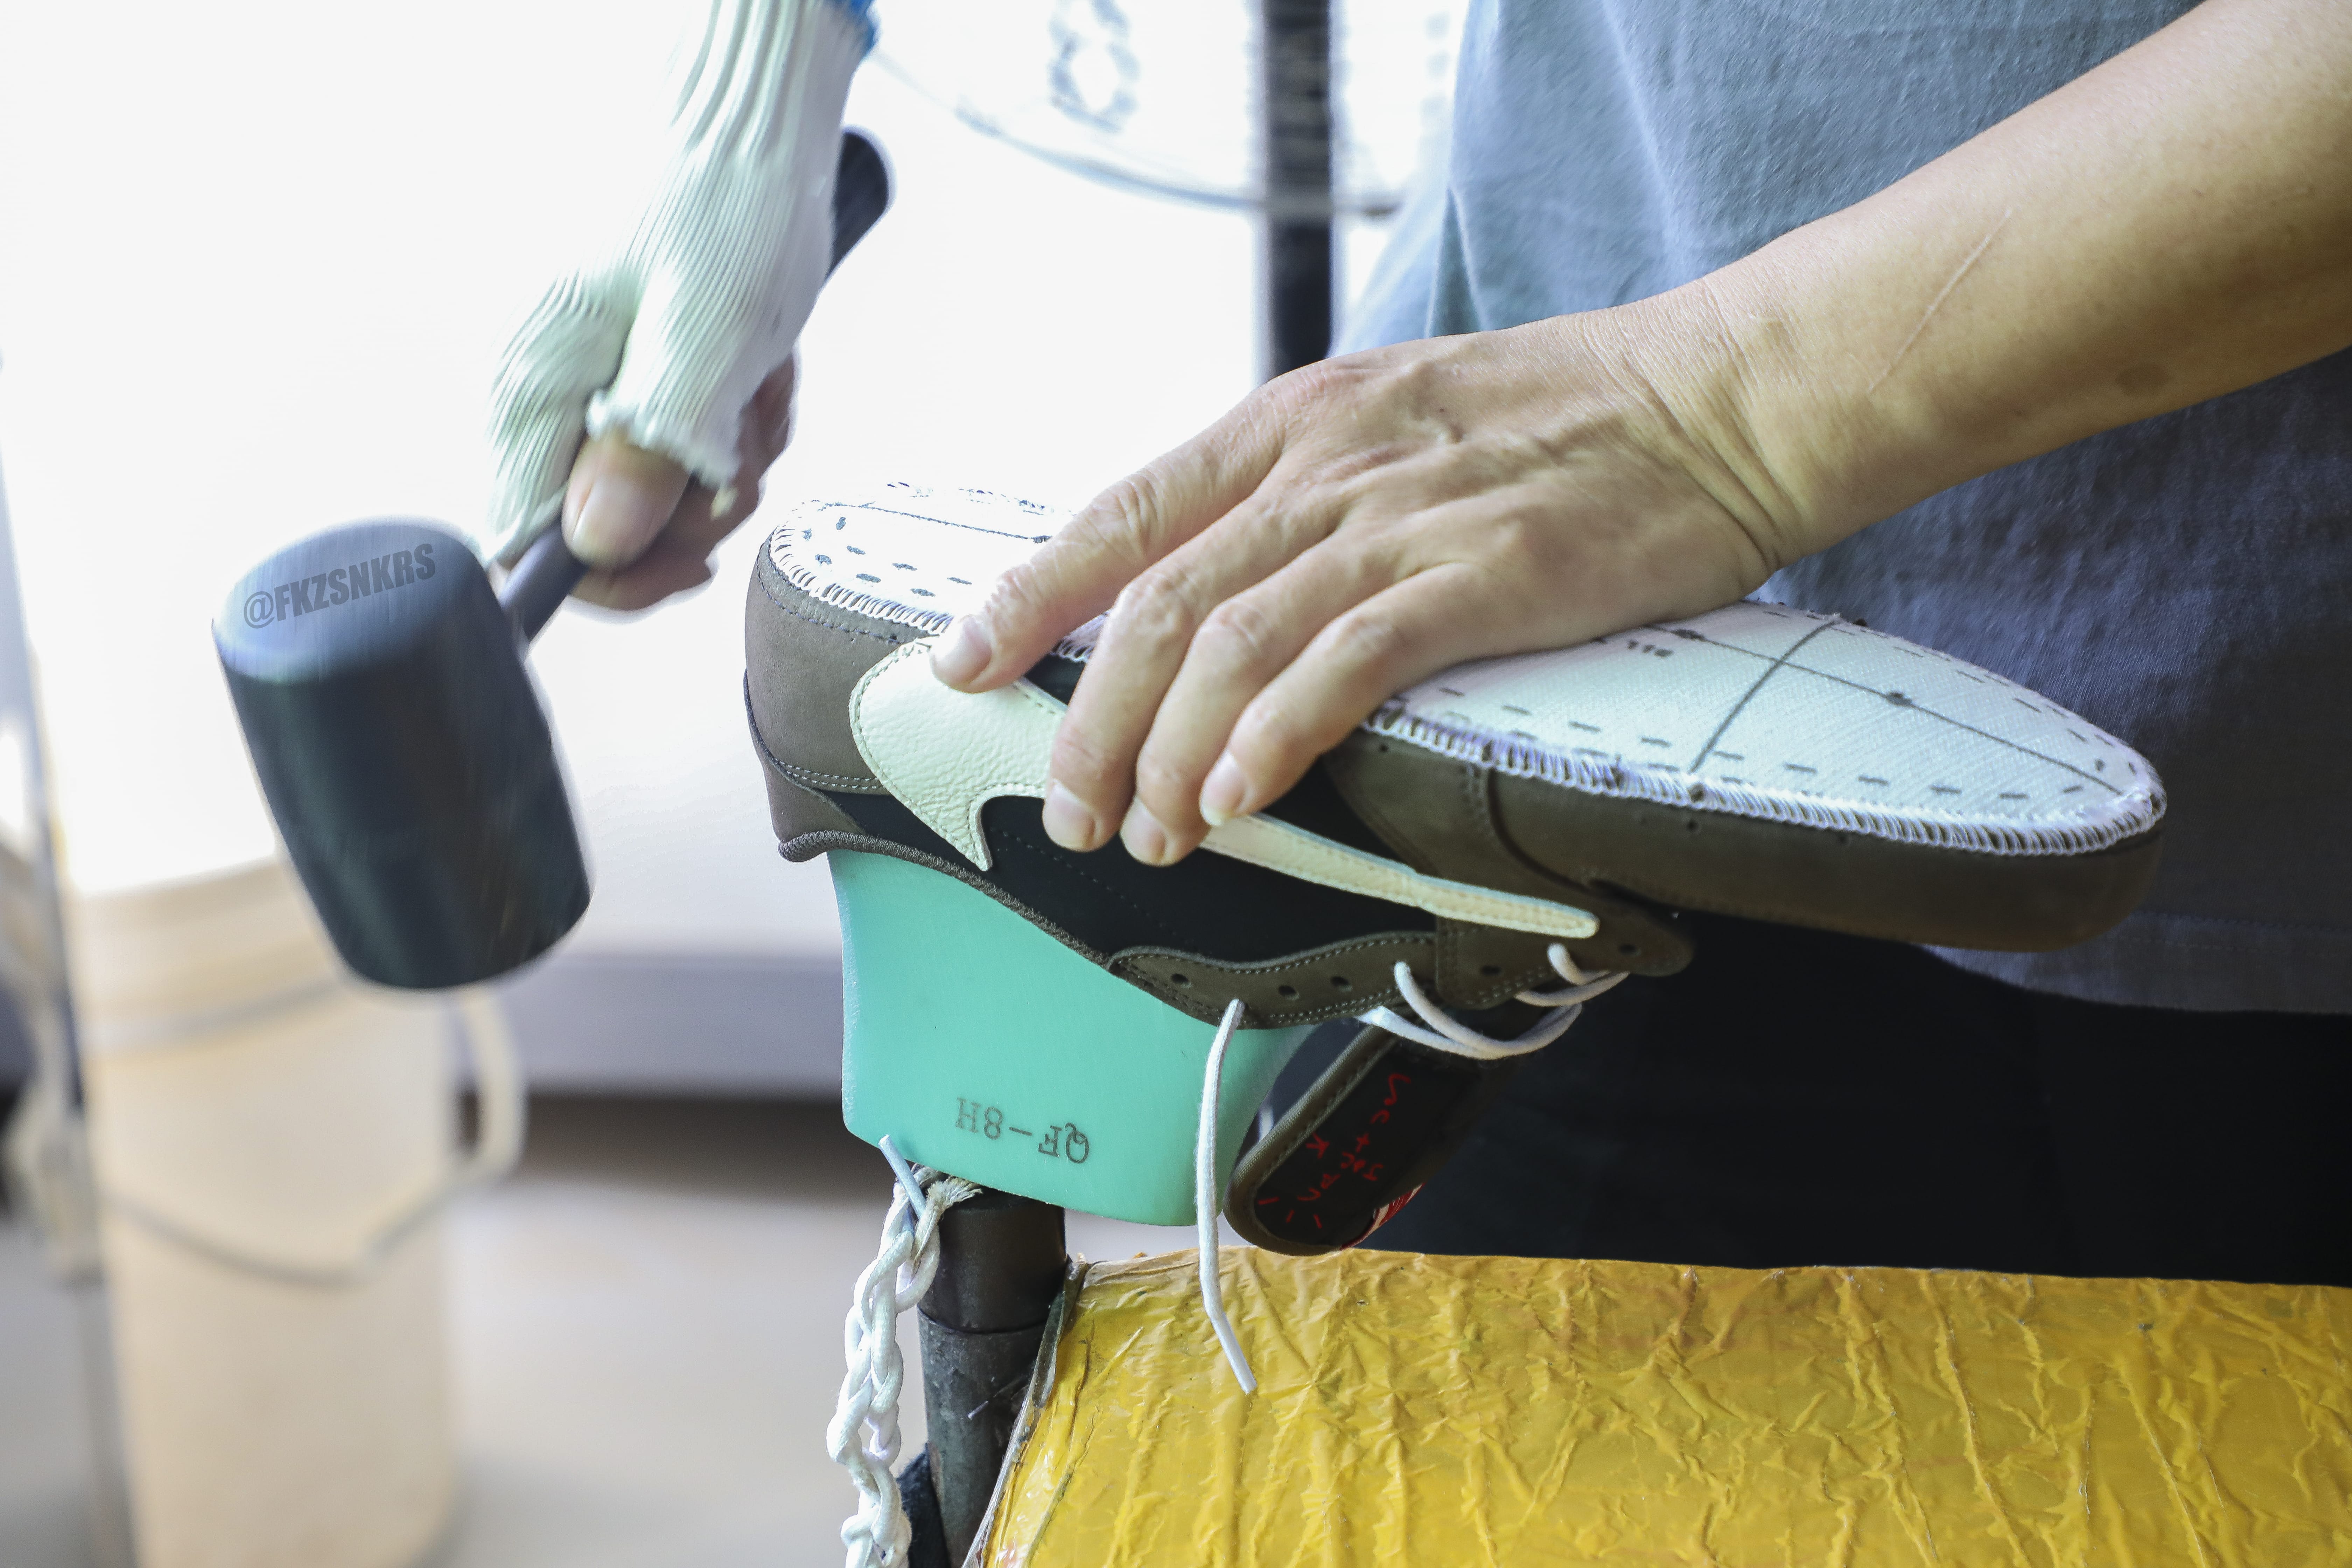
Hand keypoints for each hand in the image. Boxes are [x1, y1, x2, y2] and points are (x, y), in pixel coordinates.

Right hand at [480, 0, 865, 596]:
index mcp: (535, 389)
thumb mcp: (704, 335)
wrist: (750, 140)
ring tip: (748, 381)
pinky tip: (750, 369)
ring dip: (726, 457)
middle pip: (609, 533)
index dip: (617, 573)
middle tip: (738, 436)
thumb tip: (601, 539)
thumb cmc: (728, 210)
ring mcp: (594, 390)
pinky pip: (690, 450)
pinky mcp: (639, 383)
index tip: (690, 550)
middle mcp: (549, 396)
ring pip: (661, 496)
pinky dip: (736, 423)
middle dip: (694, 504)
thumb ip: (650, 442)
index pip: (532, 547)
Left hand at [934, 0, 2351, 869]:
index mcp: (1296, 424)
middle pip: (1158, 599)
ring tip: (1144, 833)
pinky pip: (1341, 664)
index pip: (1126, 512)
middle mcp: (1323, 464)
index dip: (1032, 591)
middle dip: (1090, 714)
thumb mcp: (1403, 423)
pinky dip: (1273, 736)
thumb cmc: (1570, 423)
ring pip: (1230, 643)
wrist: (1722, 398)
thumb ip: (1309, 497)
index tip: (963, 660)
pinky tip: (1237, 798)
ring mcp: (1398, 519)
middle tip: (1064, 806)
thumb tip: (1230, 593)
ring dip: (1168, 750)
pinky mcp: (1478, 577)